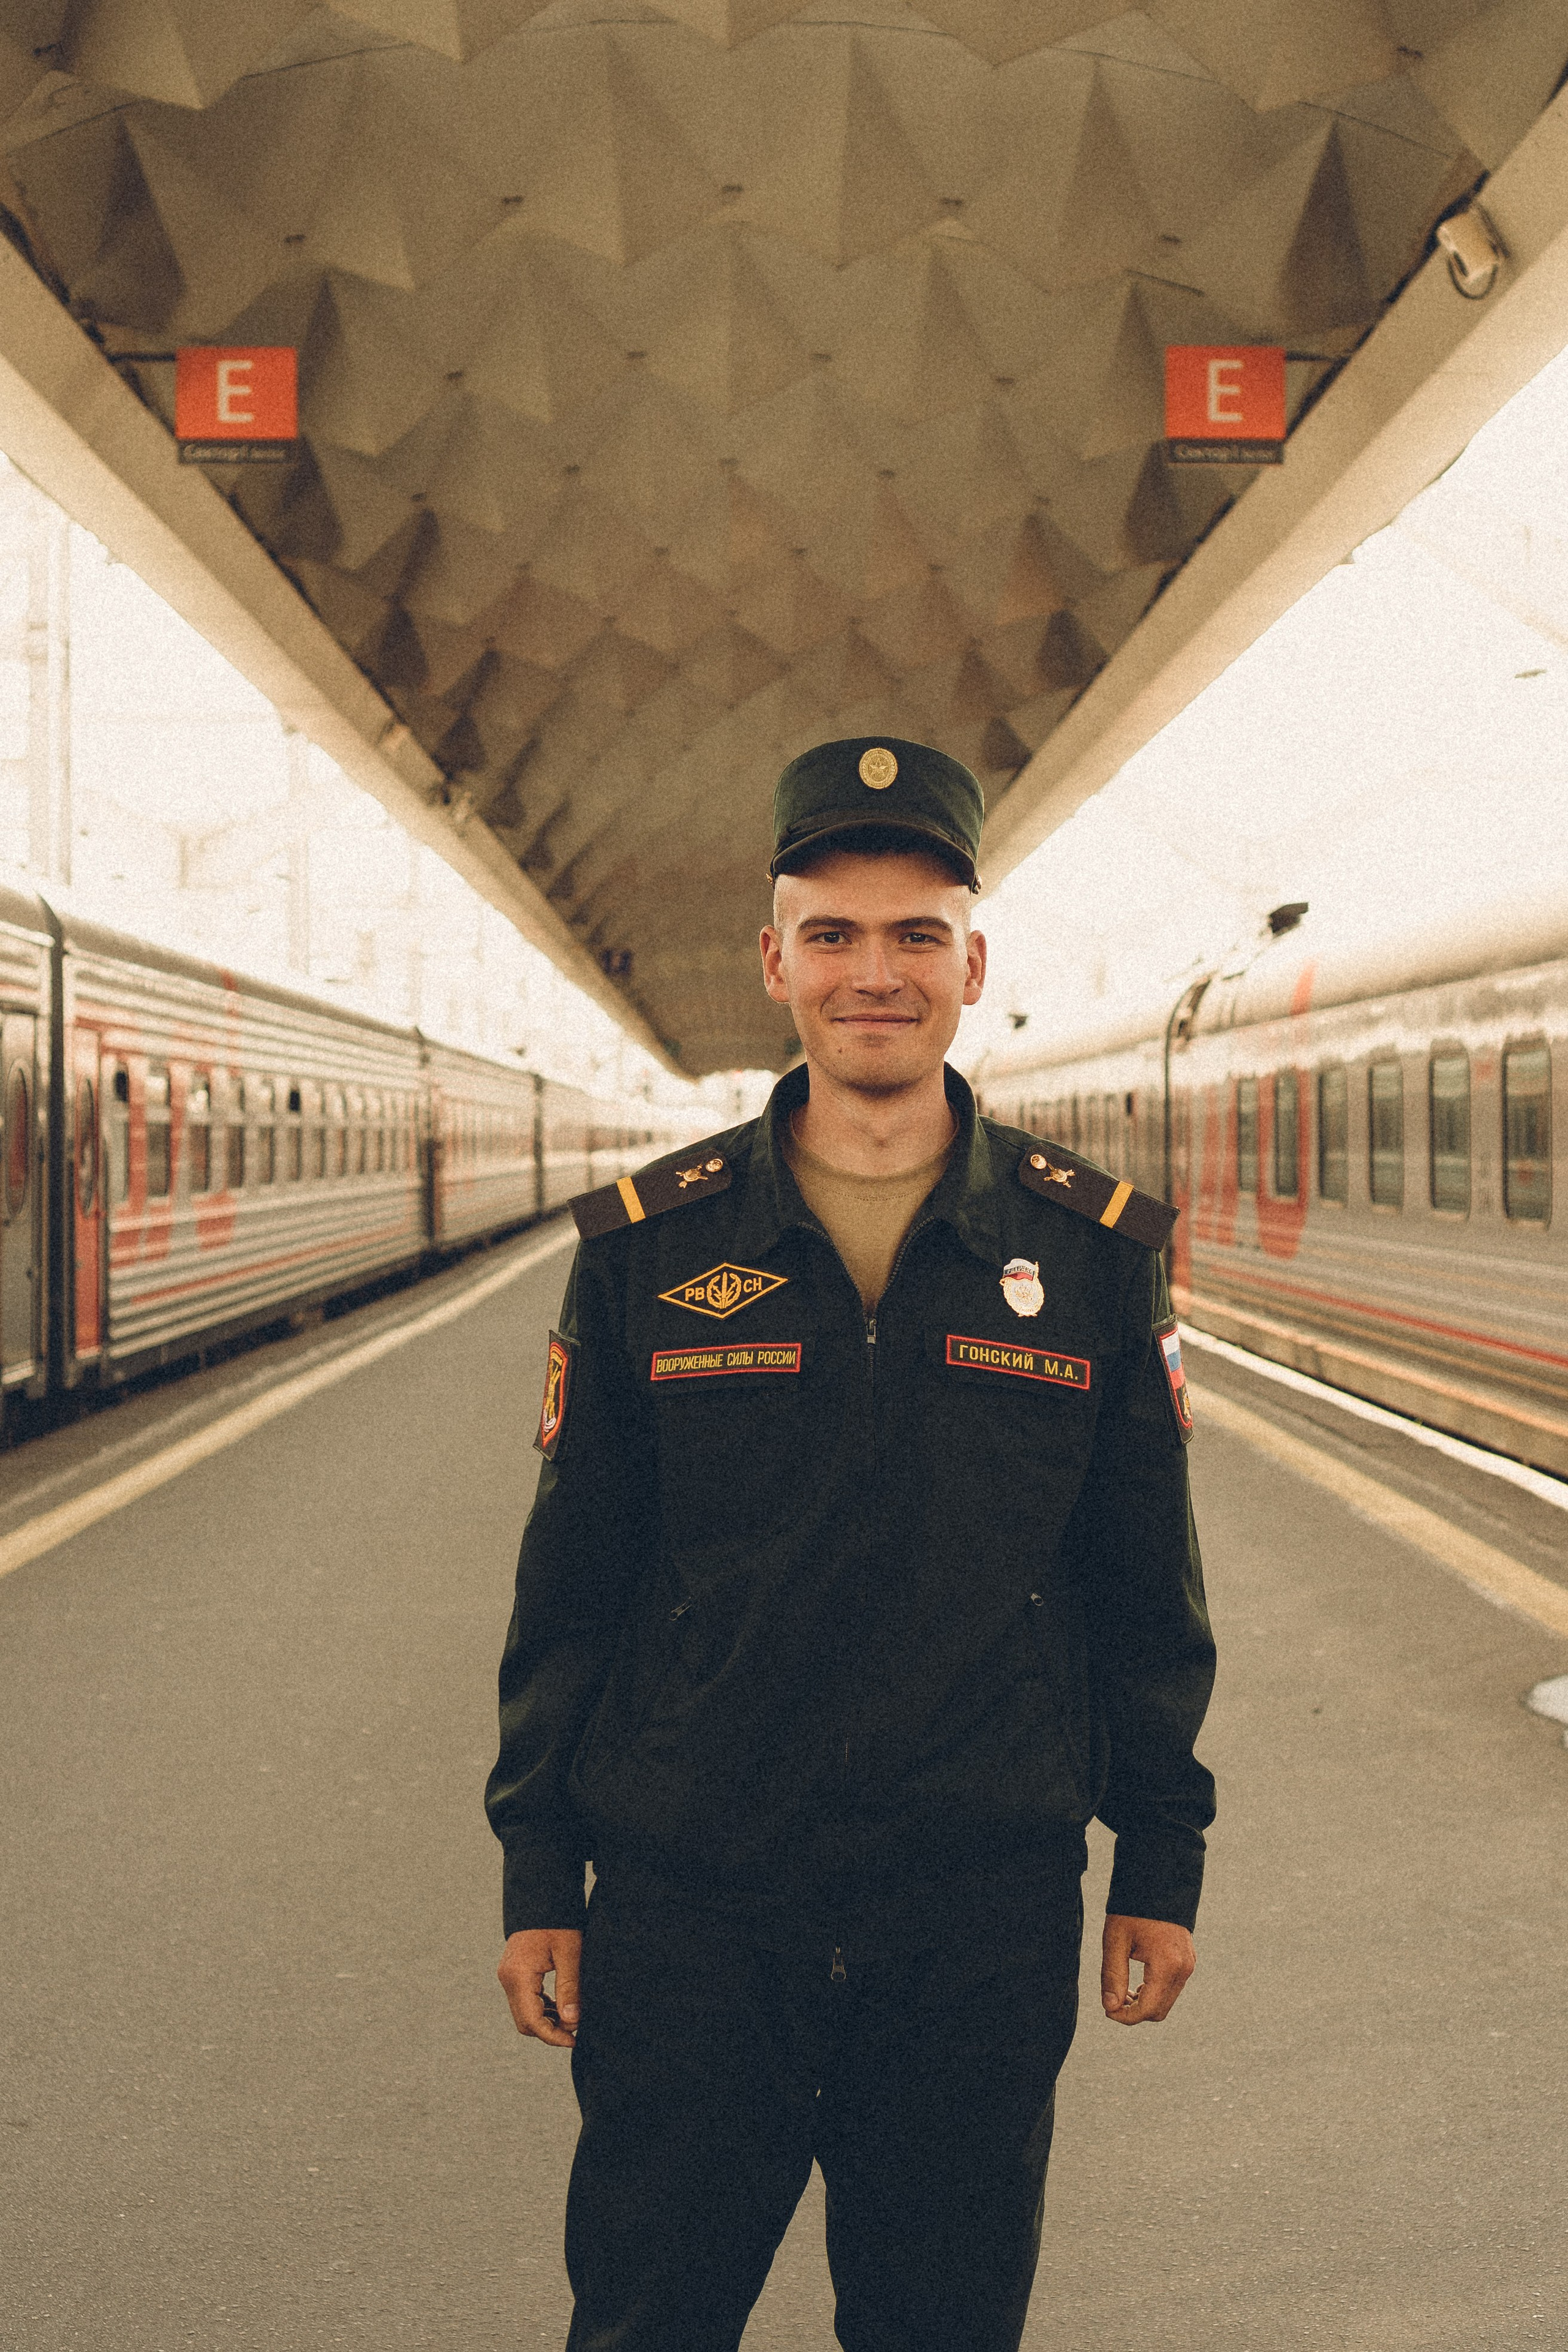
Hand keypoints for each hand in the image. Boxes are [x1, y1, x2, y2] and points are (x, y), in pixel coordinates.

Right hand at [498, 1927, 582, 2046]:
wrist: (541, 1896)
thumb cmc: (558, 1921)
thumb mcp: (569, 1953)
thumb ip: (569, 1988)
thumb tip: (571, 2021)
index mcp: (519, 1976)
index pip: (532, 2021)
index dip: (553, 2036)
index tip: (574, 2040)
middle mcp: (508, 1979)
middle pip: (525, 2022)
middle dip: (549, 2031)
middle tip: (575, 2028)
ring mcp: (508, 1976)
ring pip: (524, 2013)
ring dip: (546, 2020)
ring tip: (571, 2015)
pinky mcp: (513, 1973)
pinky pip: (524, 2001)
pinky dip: (541, 2008)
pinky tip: (560, 2004)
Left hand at [1101, 1913, 1194, 2024]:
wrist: (1157, 1884)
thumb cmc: (1133, 1911)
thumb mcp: (1116, 1940)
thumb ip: (1113, 1976)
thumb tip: (1110, 2007)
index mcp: (1167, 1965)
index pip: (1148, 2009)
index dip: (1125, 2017)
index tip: (1107, 2010)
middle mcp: (1183, 1969)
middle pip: (1159, 2011)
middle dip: (1134, 2012)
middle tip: (1113, 1999)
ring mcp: (1188, 1966)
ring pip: (1166, 2002)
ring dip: (1144, 2003)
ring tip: (1122, 1989)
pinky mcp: (1188, 1962)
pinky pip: (1172, 1989)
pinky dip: (1154, 1993)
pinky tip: (1137, 1983)